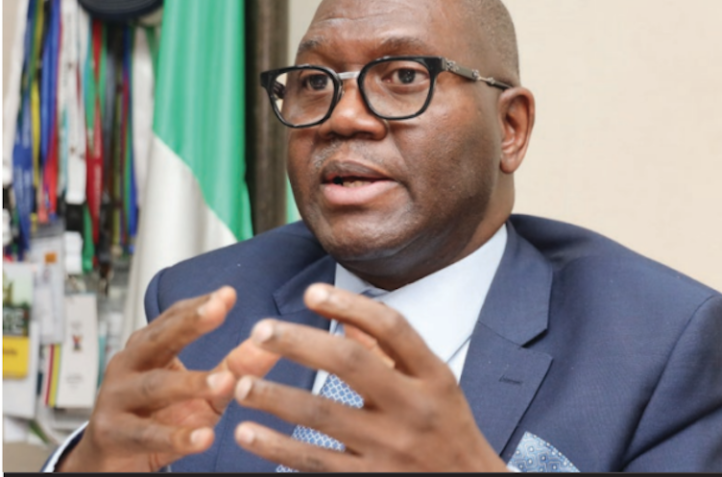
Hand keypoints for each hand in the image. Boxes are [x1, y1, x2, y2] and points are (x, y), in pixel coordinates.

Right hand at [57, 287, 279, 472]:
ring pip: (155, 387)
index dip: (199, 307)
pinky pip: (149, 435)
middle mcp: (128, 366)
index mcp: (148, 349)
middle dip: (188, 324)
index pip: (173, 320)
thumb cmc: (159, 417)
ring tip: (226, 382)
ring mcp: (116, 399)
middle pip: (158, 340)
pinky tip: (205, 438)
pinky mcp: (114, 434)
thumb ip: (235, 368)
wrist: (111, 460)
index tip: (228, 294)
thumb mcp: (203, 392)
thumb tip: (272, 346)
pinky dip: (178, 437)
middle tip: (217, 310)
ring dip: (191, 383)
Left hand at [232, 283, 508, 471]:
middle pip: (349, 364)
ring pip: (323, 415)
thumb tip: (349, 320)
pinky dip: (277, 448)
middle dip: (299, 343)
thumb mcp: (436, 383)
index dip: (349, 305)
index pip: (391, 328)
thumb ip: (394, 352)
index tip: (311, 293)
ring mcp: (391, 448)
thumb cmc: (450, 430)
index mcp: (432, 376)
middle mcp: (413, 407)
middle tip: (261, 330)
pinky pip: (316, 462)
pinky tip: (249, 434)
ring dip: (275, 397)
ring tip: (240, 385)